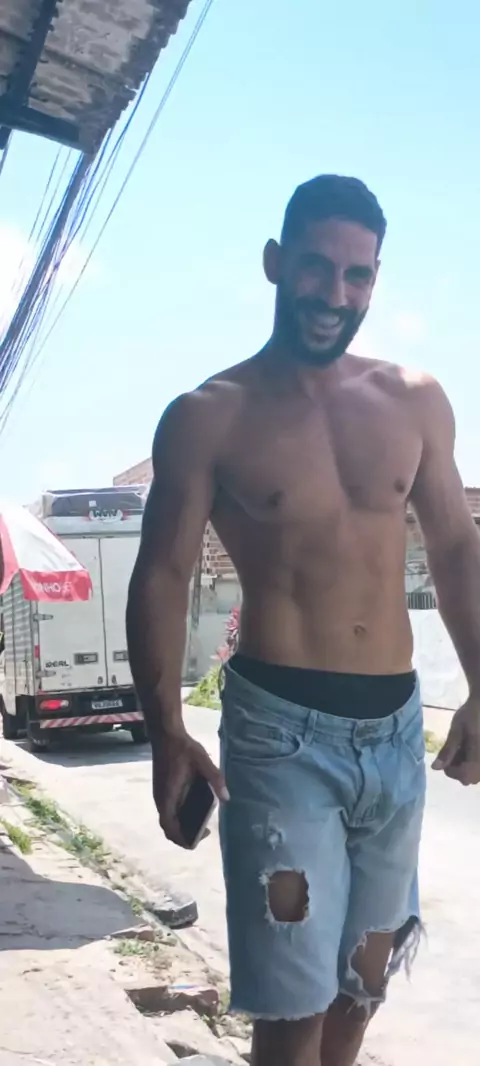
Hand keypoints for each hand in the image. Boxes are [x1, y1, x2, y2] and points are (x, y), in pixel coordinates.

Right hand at [152, 729, 228, 846]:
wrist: (165, 734)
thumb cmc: (182, 748)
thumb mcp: (202, 761)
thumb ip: (215, 778)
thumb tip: (227, 798)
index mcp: (167, 796)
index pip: (169, 827)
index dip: (182, 838)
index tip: (199, 839)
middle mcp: (161, 799)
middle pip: (167, 827)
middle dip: (183, 836)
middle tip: (205, 832)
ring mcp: (160, 795)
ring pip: (167, 819)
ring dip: (181, 826)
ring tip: (201, 824)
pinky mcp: (162, 789)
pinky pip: (168, 811)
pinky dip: (179, 817)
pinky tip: (194, 809)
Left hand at [432, 696, 479, 784]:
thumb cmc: (472, 714)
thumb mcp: (456, 730)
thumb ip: (447, 751)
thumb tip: (435, 768)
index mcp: (478, 757)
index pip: (464, 777)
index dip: (451, 770)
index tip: (446, 757)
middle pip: (470, 778)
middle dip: (459, 768)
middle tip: (454, 749)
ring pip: (475, 774)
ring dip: (466, 765)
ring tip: (462, 747)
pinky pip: (478, 767)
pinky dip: (472, 761)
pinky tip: (469, 747)